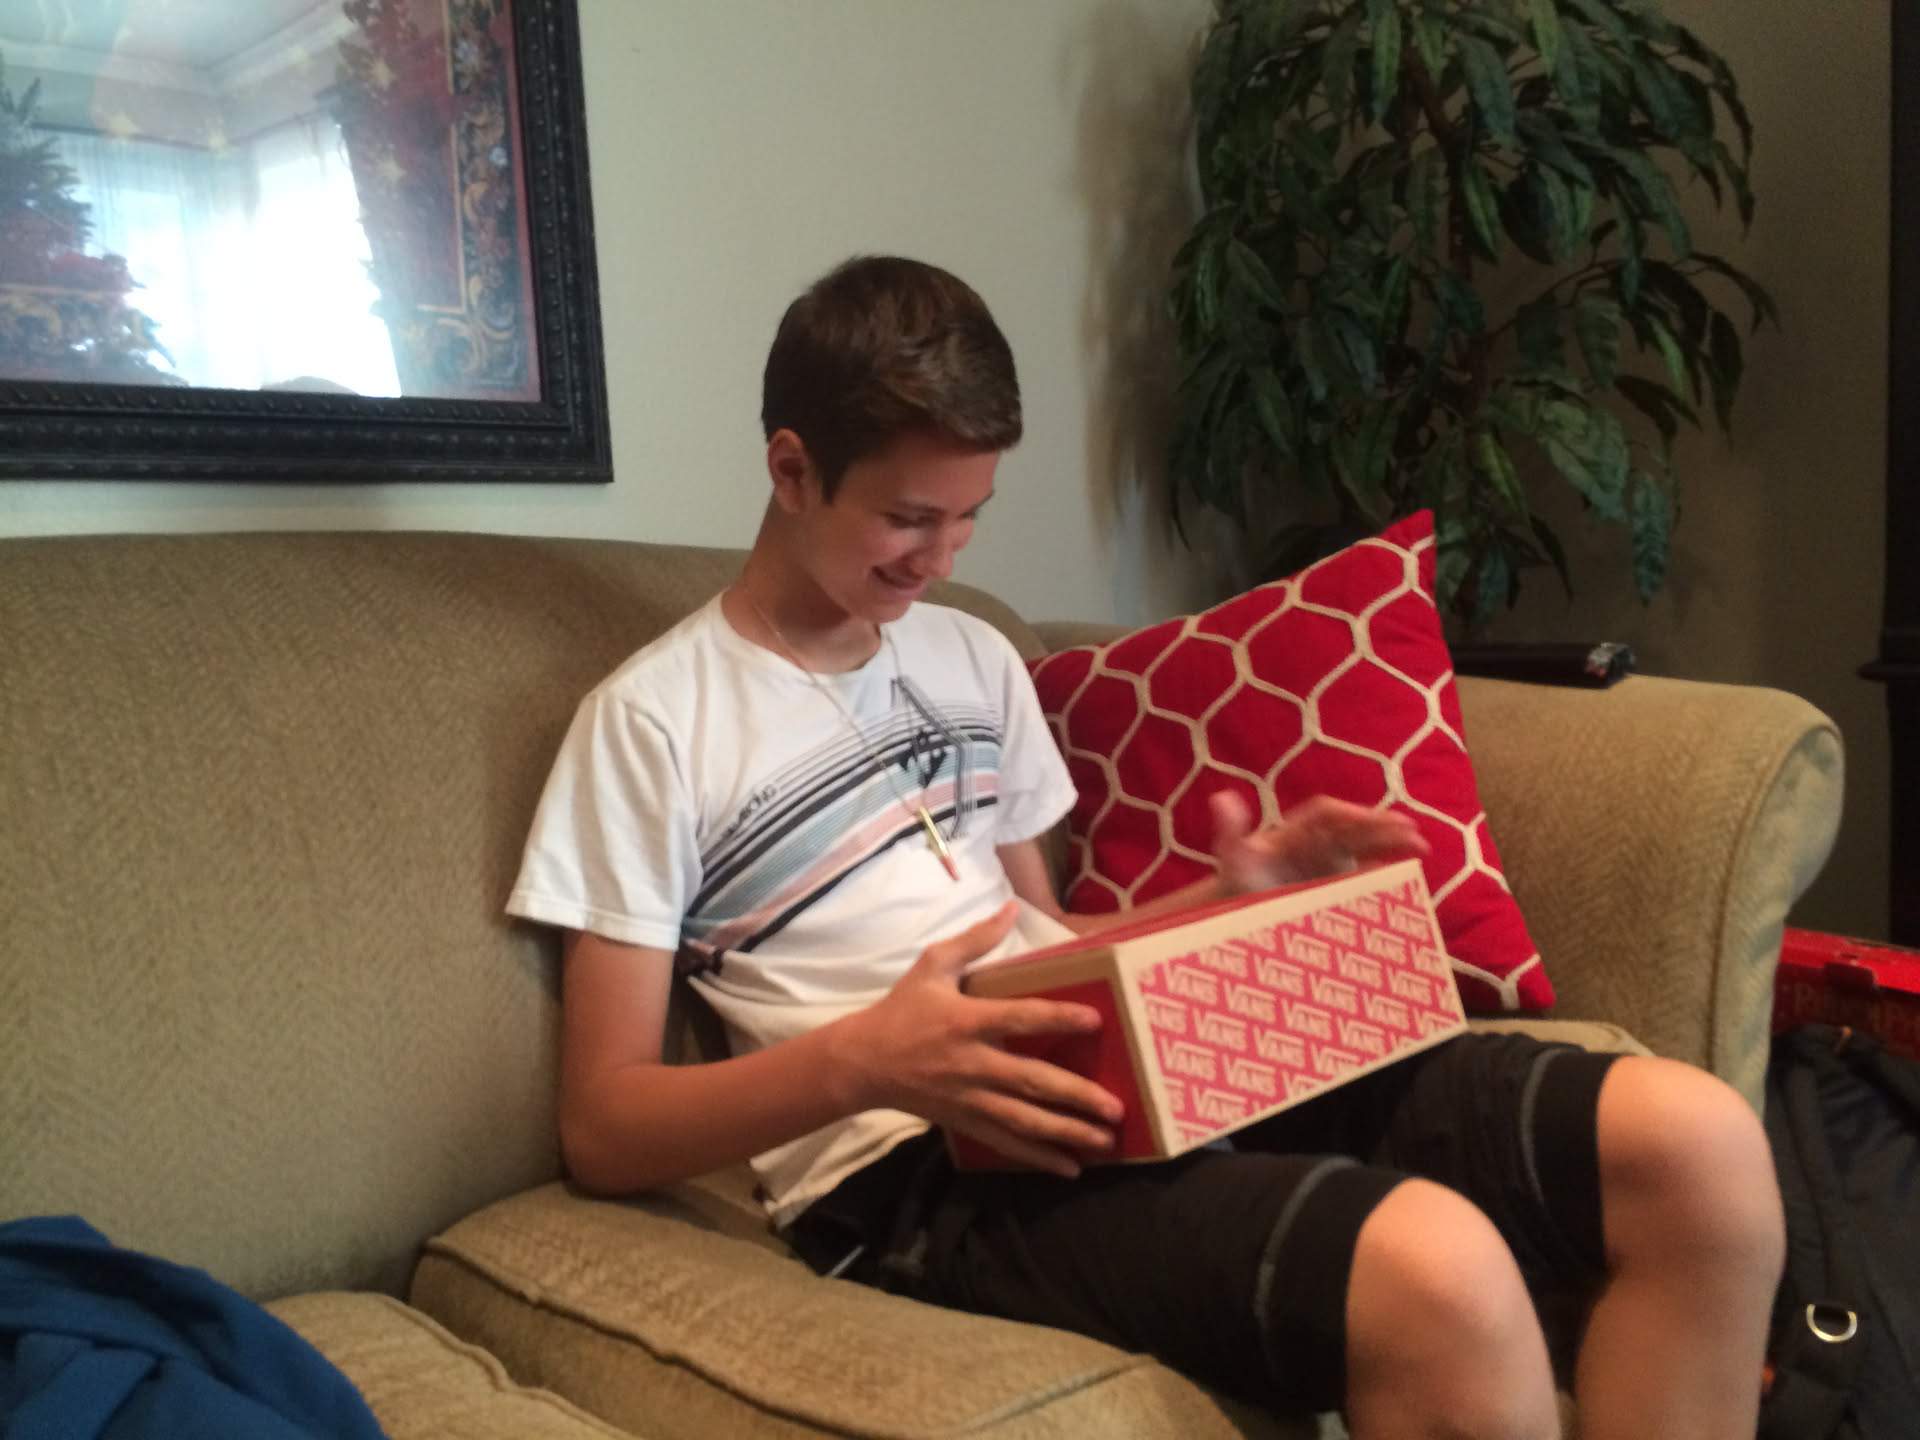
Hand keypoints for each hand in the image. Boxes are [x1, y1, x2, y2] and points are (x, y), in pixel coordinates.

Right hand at [833, 902, 1123, 1176]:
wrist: (864, 1063)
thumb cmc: (903, 1009)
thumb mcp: (932, 965)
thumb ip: (974, 939)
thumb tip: (1011, 907)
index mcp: (966, 1020)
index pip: (1019, 1018)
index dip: (1057, 1017)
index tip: (1095, 1020)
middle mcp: (972, 1063)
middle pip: (1031, 1082)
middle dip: (1076, 1097)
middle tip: (1115, 1108)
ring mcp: (969, 1098)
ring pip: (1024, 1121)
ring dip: (1067, 1133)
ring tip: (1105, 1142)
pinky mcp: (965, 1122)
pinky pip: (1006, 1143)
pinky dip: (1038, 1158)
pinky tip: (1069, 1168)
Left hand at [1209, 790, 1428, 895]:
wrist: (1238, 910)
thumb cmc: (1238, 881)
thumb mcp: (1233, 859)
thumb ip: (1231, 832)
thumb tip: (1222, 798)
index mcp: (1296, 830)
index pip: (1326, 815)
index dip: (1348, 814)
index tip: (1366, 819)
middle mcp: (1318, 842)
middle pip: (1353, 828)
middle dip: (1380, 826)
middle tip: (1410, 829)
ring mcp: (1331, 863)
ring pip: (1366, 847)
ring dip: (1391, 843)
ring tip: (1420, 847)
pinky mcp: (1339, 884)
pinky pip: (1366, 873)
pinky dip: (1386, 871)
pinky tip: (1409, 875)